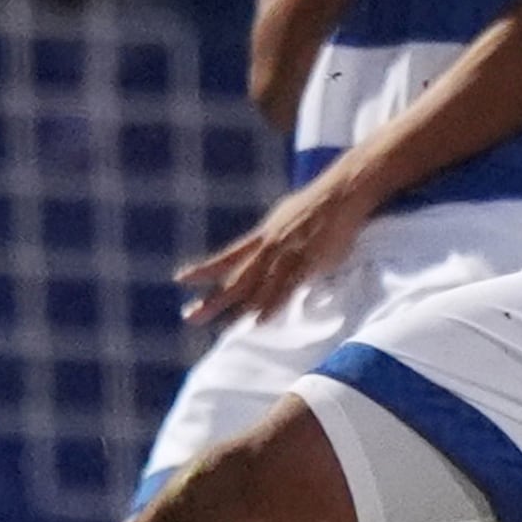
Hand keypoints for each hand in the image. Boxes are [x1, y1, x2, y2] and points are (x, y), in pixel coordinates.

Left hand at [177, 175, 374, 328]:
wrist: (341, 192)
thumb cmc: (317, 205)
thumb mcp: (284, 217)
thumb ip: (272, 237)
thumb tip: (262, 247)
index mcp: (261, 236)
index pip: (226, 257)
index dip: (204, 269)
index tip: (181, 279)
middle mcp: (268, 246)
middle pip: (236, 279)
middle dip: (213, 299)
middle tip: (190, 316)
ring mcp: (286, 255)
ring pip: (258, 287)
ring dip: (239, 309)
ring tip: (222, 328)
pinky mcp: (307, 262)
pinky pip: (286, 288)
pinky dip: (272, 305)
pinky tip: (260, 320)